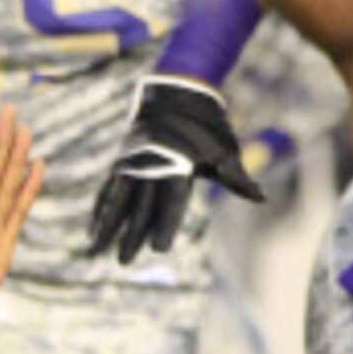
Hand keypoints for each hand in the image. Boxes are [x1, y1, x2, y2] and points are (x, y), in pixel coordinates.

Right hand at [88, 77, 263, 264]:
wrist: (176, 91)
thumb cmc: (206, 124)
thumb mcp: (224, 150)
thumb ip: (235, 178)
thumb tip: (260, 197)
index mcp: (177, 166)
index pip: (170, 203)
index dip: (165, 226)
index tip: (159, 249)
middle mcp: (150, 166)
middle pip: (138, 208)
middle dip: (130, 236)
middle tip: (123, 262)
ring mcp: (132, 164)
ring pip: (115, 202)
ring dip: (105, 228)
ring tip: (93, 251)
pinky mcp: (121, 163)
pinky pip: (107, 191)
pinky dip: (99, 210)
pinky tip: (92, 228)